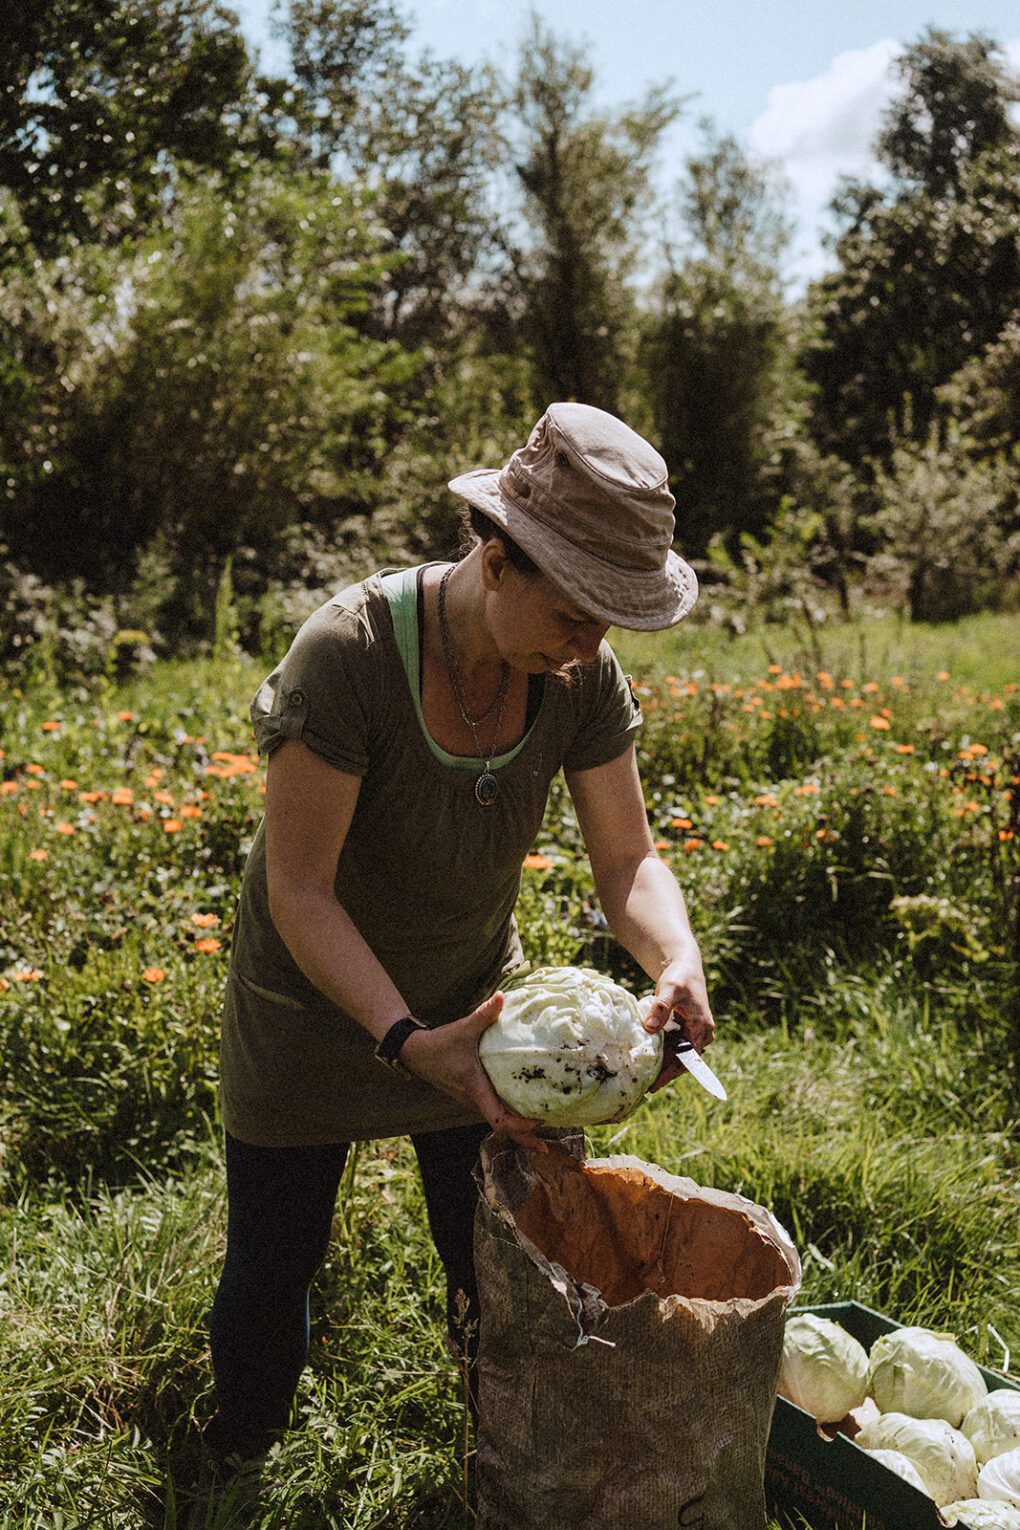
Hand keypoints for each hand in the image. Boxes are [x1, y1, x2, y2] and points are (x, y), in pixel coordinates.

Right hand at [398, 993, 548, 1152]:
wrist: (416, 1053)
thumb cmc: (439, 1044)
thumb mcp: (462, 1029)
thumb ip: (484, 1015)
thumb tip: (502, 997)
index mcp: (475, 1089)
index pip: (498, 1120)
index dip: (519, 1126)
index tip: (538, 1124)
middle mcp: (474, 1101)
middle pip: (502, 1129)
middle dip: (524, 1139)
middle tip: (547, 1148)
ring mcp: (473, 1101)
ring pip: (498, 1123)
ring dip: (518, 1131)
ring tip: (543, 1132)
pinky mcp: (473, 1097)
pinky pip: (494, 1113)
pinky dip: (510, 1119)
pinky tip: (525, 1113)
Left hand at [641, 953, 714, 1094]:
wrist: (685, 967)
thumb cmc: (679, 977)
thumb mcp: (669, 988)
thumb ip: (660, 1008)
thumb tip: (650, 1029)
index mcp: (702, 1027)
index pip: (687, 1059)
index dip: (670, 1073)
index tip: (655, 1085)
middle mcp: (701, 1034)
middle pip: (682, 1061)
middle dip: (665, 1073)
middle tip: (643, 1086)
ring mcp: (694, 1033)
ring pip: (678, 1056)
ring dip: (663, 1065)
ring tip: (643, 1077)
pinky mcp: (685, 1031)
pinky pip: (675, 1047)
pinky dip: (663, 1054)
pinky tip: (647, 1060)